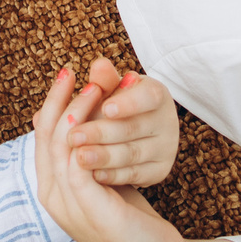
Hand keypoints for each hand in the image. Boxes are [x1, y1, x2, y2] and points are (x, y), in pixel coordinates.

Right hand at [30, 66, 199, 241]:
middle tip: (74, 70)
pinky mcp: (88, 209)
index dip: (52, 103)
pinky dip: (83, 132)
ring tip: (92, 84)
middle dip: (59, 99)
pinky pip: (76, 162)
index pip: (41, 137)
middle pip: (44, 136)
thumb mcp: (107, 177)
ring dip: (74, 108)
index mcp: (52, 189)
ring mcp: (67, 206)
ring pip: (60, 143)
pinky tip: (97, 112)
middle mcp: (53, 197)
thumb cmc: (133, 220)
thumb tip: (81, 113)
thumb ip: (91, 150)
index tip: (67, 74)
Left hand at [63, 57, 180, 184]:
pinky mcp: (159, 171)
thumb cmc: (118, 103)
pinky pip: (135, 175)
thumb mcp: (113, 88)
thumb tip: (99, 65)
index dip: (128, 103)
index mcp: (157, 94)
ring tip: (79, 158)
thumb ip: (105, 80)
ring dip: (104, 157)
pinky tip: (93, 176)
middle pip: (133, 128)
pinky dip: (113, 176)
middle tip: (74, 137)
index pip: (147, 97)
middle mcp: (167, 121)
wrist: (137, 132)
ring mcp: (165, 148)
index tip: (106, 108)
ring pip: (133, 154)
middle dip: (101, 134)